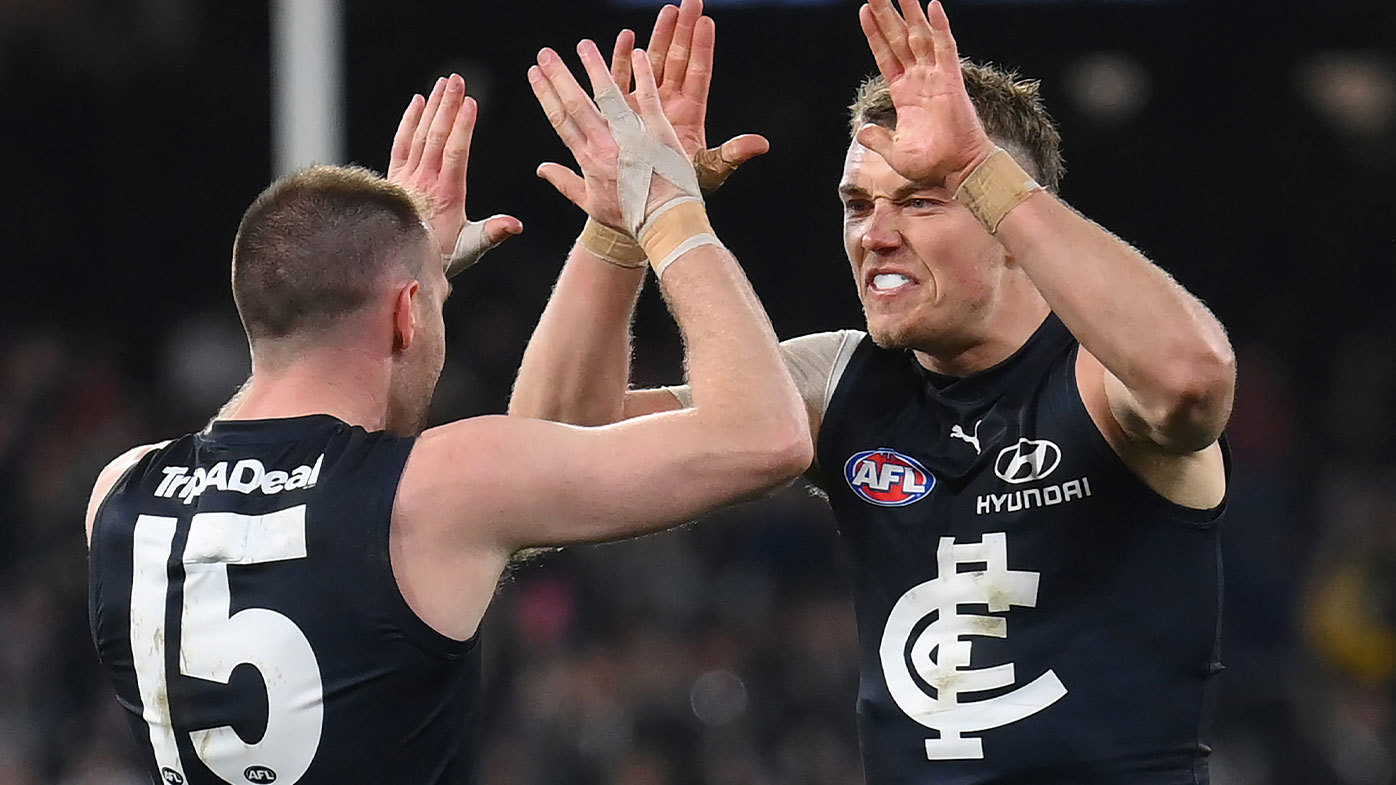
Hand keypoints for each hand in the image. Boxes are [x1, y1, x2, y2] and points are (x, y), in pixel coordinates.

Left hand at [387, 74, 521, 264]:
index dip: (462, 127)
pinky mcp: (396, 176)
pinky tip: (417, 101)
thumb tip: (516, 224)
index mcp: (447, 195)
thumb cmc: (441, 255)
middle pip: (436, 137)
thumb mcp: (471, 248)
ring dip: (432, 107)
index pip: (455, 154)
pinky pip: (401, 144)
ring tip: (443, 83)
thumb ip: (493, 233)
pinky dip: (408, 121)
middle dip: (447, 106)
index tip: (470, 103)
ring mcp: (408, 177)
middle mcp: (425, 181)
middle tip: (457, 80)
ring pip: (420, 135)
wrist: (401, 261)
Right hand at [530, 41, 690, 230]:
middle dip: (559, 76)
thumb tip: (541, 169)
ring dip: (595, 68)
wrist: (664, 221)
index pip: (561, 120)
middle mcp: (606, 144)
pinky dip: (642, 75)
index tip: (534, 75)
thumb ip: (564, 182)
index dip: (545, 95)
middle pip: (577, 103)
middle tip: (546, 54)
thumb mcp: (590, 204)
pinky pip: (648, 97)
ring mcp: (632, 136)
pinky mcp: (658, 131)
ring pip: (609, 95)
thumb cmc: (630, 217)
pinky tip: (636, 53)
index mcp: (588, 159)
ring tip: (583, 46)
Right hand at [607, 0, 768, 191]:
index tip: (707, 21)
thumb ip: (732, 154)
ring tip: (667, 10)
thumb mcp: (709, 170)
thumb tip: (761, 144)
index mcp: (691, 113)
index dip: (702, 47)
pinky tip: (627, 38)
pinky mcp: (625, 112)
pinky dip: (624, 59)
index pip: (699, 72)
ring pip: (654, 62)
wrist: (647, 202)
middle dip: (683, 29)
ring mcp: (647, 104)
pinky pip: (624, 80)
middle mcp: (670, 103)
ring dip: (659, 36)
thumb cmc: (680, 188)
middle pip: (678, 59)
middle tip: (690, 0)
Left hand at [857, 0, 996, 190]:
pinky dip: (940, 26)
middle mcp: (919, 79)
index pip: (885, 55)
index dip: (874, 33)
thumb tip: (863, 131)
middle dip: (887, 13)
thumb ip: (878, 140)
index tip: (864, 11)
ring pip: (920, 36)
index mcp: (904, 94)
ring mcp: (935, 77)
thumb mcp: (895, 154)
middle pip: (899, 38)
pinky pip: (945, 48)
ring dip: (911, 12)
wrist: (958, 171)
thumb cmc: (931, 165)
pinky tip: (933, 5)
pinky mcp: (951, 80)